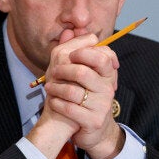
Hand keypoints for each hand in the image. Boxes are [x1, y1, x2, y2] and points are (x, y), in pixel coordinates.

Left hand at [44, 33, 123, 158]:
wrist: (91, 129)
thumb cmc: (84, 95)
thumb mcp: (83, 72)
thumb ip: (77, 50)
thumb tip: (69, 30)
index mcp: (108, 74)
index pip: (103, 56)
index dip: (83, 53)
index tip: (70, 56)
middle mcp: (108, 88)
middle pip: (83, 72)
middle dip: (63, 71)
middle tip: (53, 72)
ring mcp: (102, 106)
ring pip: (73, 91)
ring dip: (55, 88)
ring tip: (49, 88)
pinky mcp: (94, 121)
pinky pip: (70, 108)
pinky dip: (57, 103)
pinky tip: (53, 102)